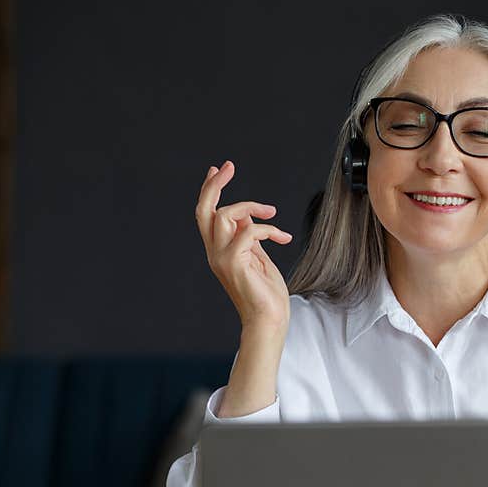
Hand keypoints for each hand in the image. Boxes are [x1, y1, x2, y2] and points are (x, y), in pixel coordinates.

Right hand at [195, 160, 292, 329]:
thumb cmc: (267, 293)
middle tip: (228, 166)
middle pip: (204, 210)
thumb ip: (250, 236)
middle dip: (215, 185)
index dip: (211, 191)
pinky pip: (249, 231)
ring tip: (272, 213)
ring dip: (251, 207)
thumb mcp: (258, 257)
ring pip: (224, 215)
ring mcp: (222, 258)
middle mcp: (215, 253)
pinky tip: (282, 238)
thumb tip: (248, 216)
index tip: (218, 171)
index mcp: (219, 250)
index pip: (206, 215)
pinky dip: (268, 229)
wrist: (269, 320)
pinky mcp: (234, 263)